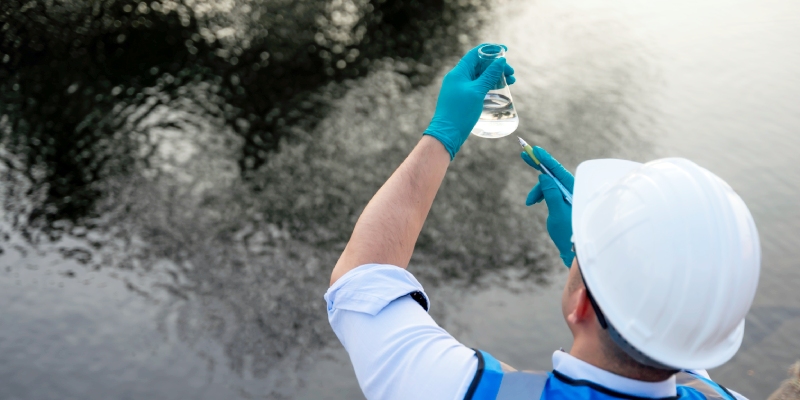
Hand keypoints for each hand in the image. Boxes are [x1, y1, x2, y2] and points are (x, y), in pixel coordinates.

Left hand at [424, 44, 515, 159]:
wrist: (447, 134)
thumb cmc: (460, 112)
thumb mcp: (477, 91)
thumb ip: (489, 75)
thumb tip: (501, 61)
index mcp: (459, 72)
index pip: (475, 54)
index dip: (491, 50)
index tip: (505, 50)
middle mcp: (458, 78)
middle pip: (480, 65)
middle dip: (497, 66)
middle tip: (512, 73)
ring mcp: (460, 88)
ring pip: (480, 77)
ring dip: (495, 76)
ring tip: (511, 81)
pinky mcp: (463, 98)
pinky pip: (478, 87)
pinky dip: (489, 86)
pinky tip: (500, 89)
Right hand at [521, 146, 574, 266]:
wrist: (576, 253)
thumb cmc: (569, 235)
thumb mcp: (557, 213)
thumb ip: (551, 193)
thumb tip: (545, 176)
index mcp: (575, 192)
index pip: (559, 170)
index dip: (546, 159)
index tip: (535, 149)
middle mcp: (574, 191)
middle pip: (555, 174)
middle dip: (539, 169)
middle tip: (524, 156)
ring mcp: (571, 197)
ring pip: (551, 185)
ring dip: (538, 190)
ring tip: (529, 202)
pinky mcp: (567, 203)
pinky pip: (553, 192)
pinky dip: (542, 195)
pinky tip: (534, 202)